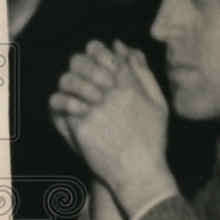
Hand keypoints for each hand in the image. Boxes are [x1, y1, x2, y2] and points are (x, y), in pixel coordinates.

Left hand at [49, 40, 174, 214]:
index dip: (96, 50)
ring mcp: (96, 109)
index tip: (93, 55)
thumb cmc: (151, 137)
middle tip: (80, 71)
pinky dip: (62, 102)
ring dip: (69, 82)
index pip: (106, 53)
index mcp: (132, 86)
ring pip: (69, 80)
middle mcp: (113, 94)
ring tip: (74, 91)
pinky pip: (62, 104)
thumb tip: (125, 48)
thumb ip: (143, 73)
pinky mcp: (82, 125)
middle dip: (79, 64)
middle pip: (84, 63)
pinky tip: (70, 108)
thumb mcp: (157, 103)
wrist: (139, 170)